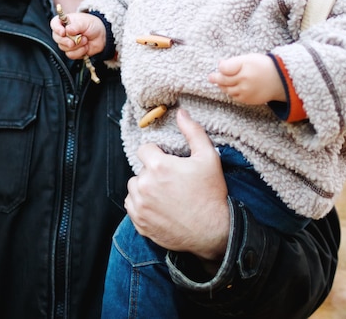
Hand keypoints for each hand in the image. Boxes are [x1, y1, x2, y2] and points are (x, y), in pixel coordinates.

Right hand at [50, 12, 105, 58]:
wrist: (102, 36)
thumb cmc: (92, 25)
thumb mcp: (85, 22)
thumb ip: (76, 26)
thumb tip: (67, 30)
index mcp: (65, 22)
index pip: (54, 24)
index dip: (56, 28)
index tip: (63, 32)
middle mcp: (64, 32)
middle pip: (57, 38)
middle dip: (66, 41)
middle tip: (74, 41)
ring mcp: (67, 42)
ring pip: (64, 48)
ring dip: (76, 46)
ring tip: (85, 40)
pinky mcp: (72, 51)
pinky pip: (71, 55)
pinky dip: (79, 52)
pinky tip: (85, 47)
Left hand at [125, 109, 229, 262]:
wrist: (213, 231)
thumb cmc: (211, 193)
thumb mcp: (208, 157)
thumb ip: (193, 131)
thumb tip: (181, 112)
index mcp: (158, 166)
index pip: (145, 149)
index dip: (158, 154)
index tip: (169, 162)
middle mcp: (145, 185)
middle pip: (140, 169)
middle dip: (153, 171)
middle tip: (172, 181)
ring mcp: (140, 206)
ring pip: (134, 187)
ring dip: (145, 188)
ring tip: (165, 193)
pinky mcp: (140, 223)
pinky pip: (132, 206)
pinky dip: (141, 204)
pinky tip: (159, 206)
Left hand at [209, 53, 284, 104]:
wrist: (280, 81)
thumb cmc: (263, 66)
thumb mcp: (249, 58)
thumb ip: (234, 61)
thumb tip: (219, 64)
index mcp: (245, 66)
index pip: (224, 68)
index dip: (220, 67)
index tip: (219, 66)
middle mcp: (244, 80)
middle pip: (223, 80)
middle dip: (215, 78)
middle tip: (210, 77)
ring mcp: (245, 91)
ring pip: (227, 90)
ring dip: (222, 86)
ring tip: (221, 82)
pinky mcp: (247, 100)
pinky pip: (234, 97)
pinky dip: (231, 92)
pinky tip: (232, 88)